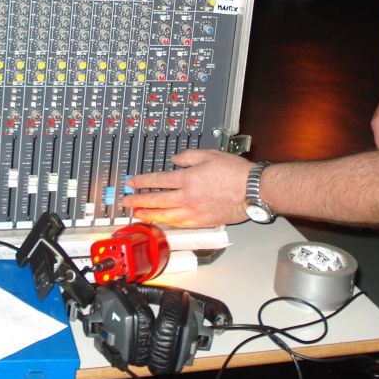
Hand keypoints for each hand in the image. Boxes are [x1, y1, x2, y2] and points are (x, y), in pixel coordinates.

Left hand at [122, 148, 253, 227]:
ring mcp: (195, 212)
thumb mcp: (209, 154)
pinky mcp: (203, 221)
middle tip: (126, 202)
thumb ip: (188, 156)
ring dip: (149, 215)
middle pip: (157, 200)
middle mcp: (188, 197)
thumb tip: (175, 160)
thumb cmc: (235, 172)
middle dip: (138, 201)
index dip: (141, 181)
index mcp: (188, 178)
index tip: (131, 182)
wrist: (253, 190)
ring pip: (165, 215)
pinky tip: (162, 223)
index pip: (158, 180)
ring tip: (138, 215)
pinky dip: (167, 223)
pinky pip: (180, 224)